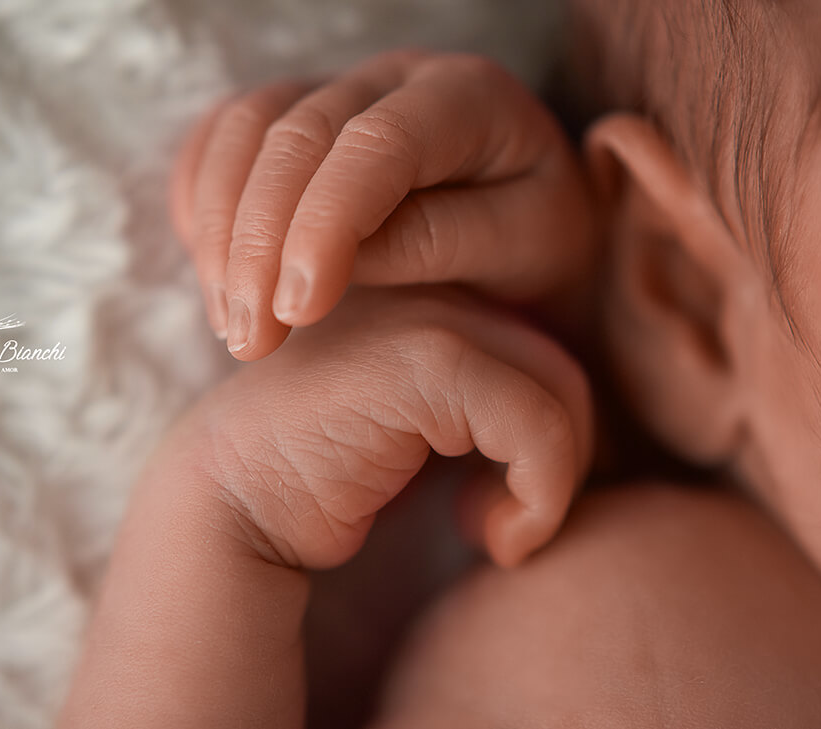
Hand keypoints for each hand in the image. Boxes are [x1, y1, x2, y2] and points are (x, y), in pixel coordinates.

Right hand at [170, 50, 594, 360]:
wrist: (524, 228)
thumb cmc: (536, 245)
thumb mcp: (523, 250)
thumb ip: (444, 242)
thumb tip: (345, 258)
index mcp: (467, 95)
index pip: (378, 144)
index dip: (326, 223)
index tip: (299, 310)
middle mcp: (396, 77)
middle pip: (298, 134)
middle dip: (261, 240)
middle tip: (251, 340)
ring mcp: (340, 86)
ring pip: (247, 128)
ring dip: (223, 229)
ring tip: (232, 324)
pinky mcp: (296, 111)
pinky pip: (223, 134)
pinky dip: (203, 197)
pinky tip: (210, 269)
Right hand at [175, 285, 593, 569]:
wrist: (235, 503)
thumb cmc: (327, 476)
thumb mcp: (420, 427)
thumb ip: (485, 403)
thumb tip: (586, 438)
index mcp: (423, 286)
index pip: (537, 344)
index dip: (545, 432)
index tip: (504, 499)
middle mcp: (429, 282)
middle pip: (559, 362)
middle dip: (557, 458)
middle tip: (508, 524)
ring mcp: (426, 310)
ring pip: (560, 388)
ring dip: (552, 484)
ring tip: (499, 534)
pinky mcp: (426, 357)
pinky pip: (536, 424)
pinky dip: (539, 496)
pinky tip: (489, 538)